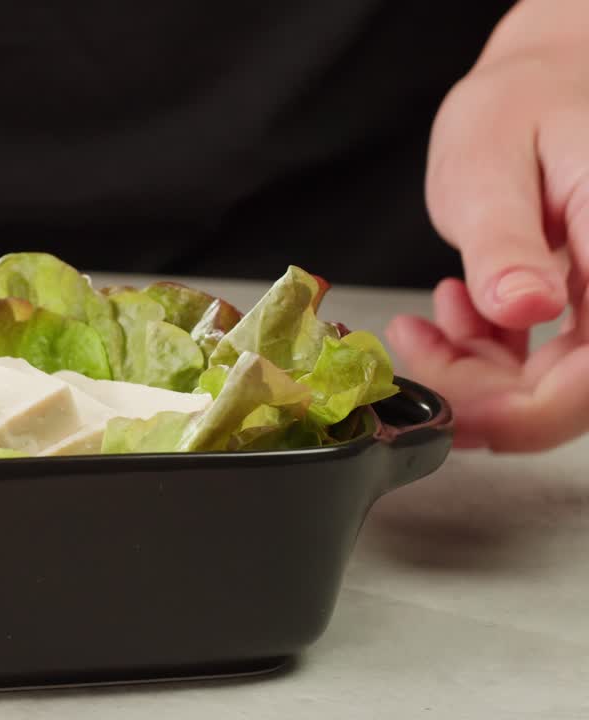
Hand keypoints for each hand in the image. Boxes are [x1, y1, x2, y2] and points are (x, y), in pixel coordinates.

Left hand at [387, 36, 588, 451]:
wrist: (534, 88)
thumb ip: (506, 241)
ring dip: (477, 377)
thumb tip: (527, 308)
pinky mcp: (588, 312)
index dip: (528, 414)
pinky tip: (449, 317)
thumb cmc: (516, 110)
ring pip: (554, 388)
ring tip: (421, 328)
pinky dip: (485, 359)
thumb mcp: (488, 167)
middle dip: (484, 399)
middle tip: (415, 355)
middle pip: (576, 394)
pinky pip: (543, 366)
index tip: (452, 411)